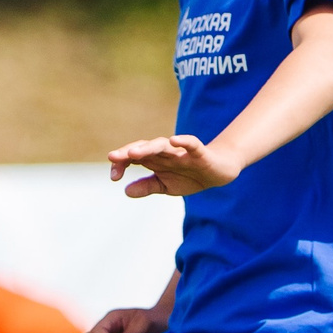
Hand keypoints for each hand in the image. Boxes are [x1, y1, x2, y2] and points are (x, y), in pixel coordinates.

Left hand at [108, 133, 241, 197]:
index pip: (133, 158)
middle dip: (128, 152)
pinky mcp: (200, 153)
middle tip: (113, 157)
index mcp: (155, 160)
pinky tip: (174, 140)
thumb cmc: (189, 176)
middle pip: (144, 149)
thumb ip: (147, 187)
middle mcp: (165, 153)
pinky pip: (191, 144)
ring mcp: (181, 152)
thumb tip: (126, 191)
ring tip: (133, 152)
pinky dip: (183, 141)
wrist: (219, 172)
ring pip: (162, 146)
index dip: (121, 165)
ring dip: (148, 148)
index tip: (113, 177)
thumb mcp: (166, 186)